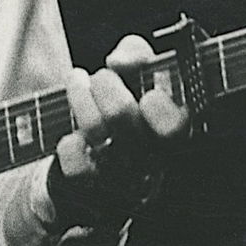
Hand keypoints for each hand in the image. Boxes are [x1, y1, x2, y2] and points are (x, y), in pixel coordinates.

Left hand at [51, 33, 189, 218]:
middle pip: (123, 117)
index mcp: (171, 132)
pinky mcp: (89, 189)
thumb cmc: (123, 108)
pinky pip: (75, 166)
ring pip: (94, 130)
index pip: (175, 128)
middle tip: (101, 77)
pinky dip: (70, 145)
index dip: (163, 110)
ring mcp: (119, 177)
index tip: (149, 93)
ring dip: (80, 96)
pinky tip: (73, 136)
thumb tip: (121, 61)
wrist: (91, 155)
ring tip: (77, 82)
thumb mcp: (138, 73)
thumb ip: (137, 55)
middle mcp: (149, 158)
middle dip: (106, 85)